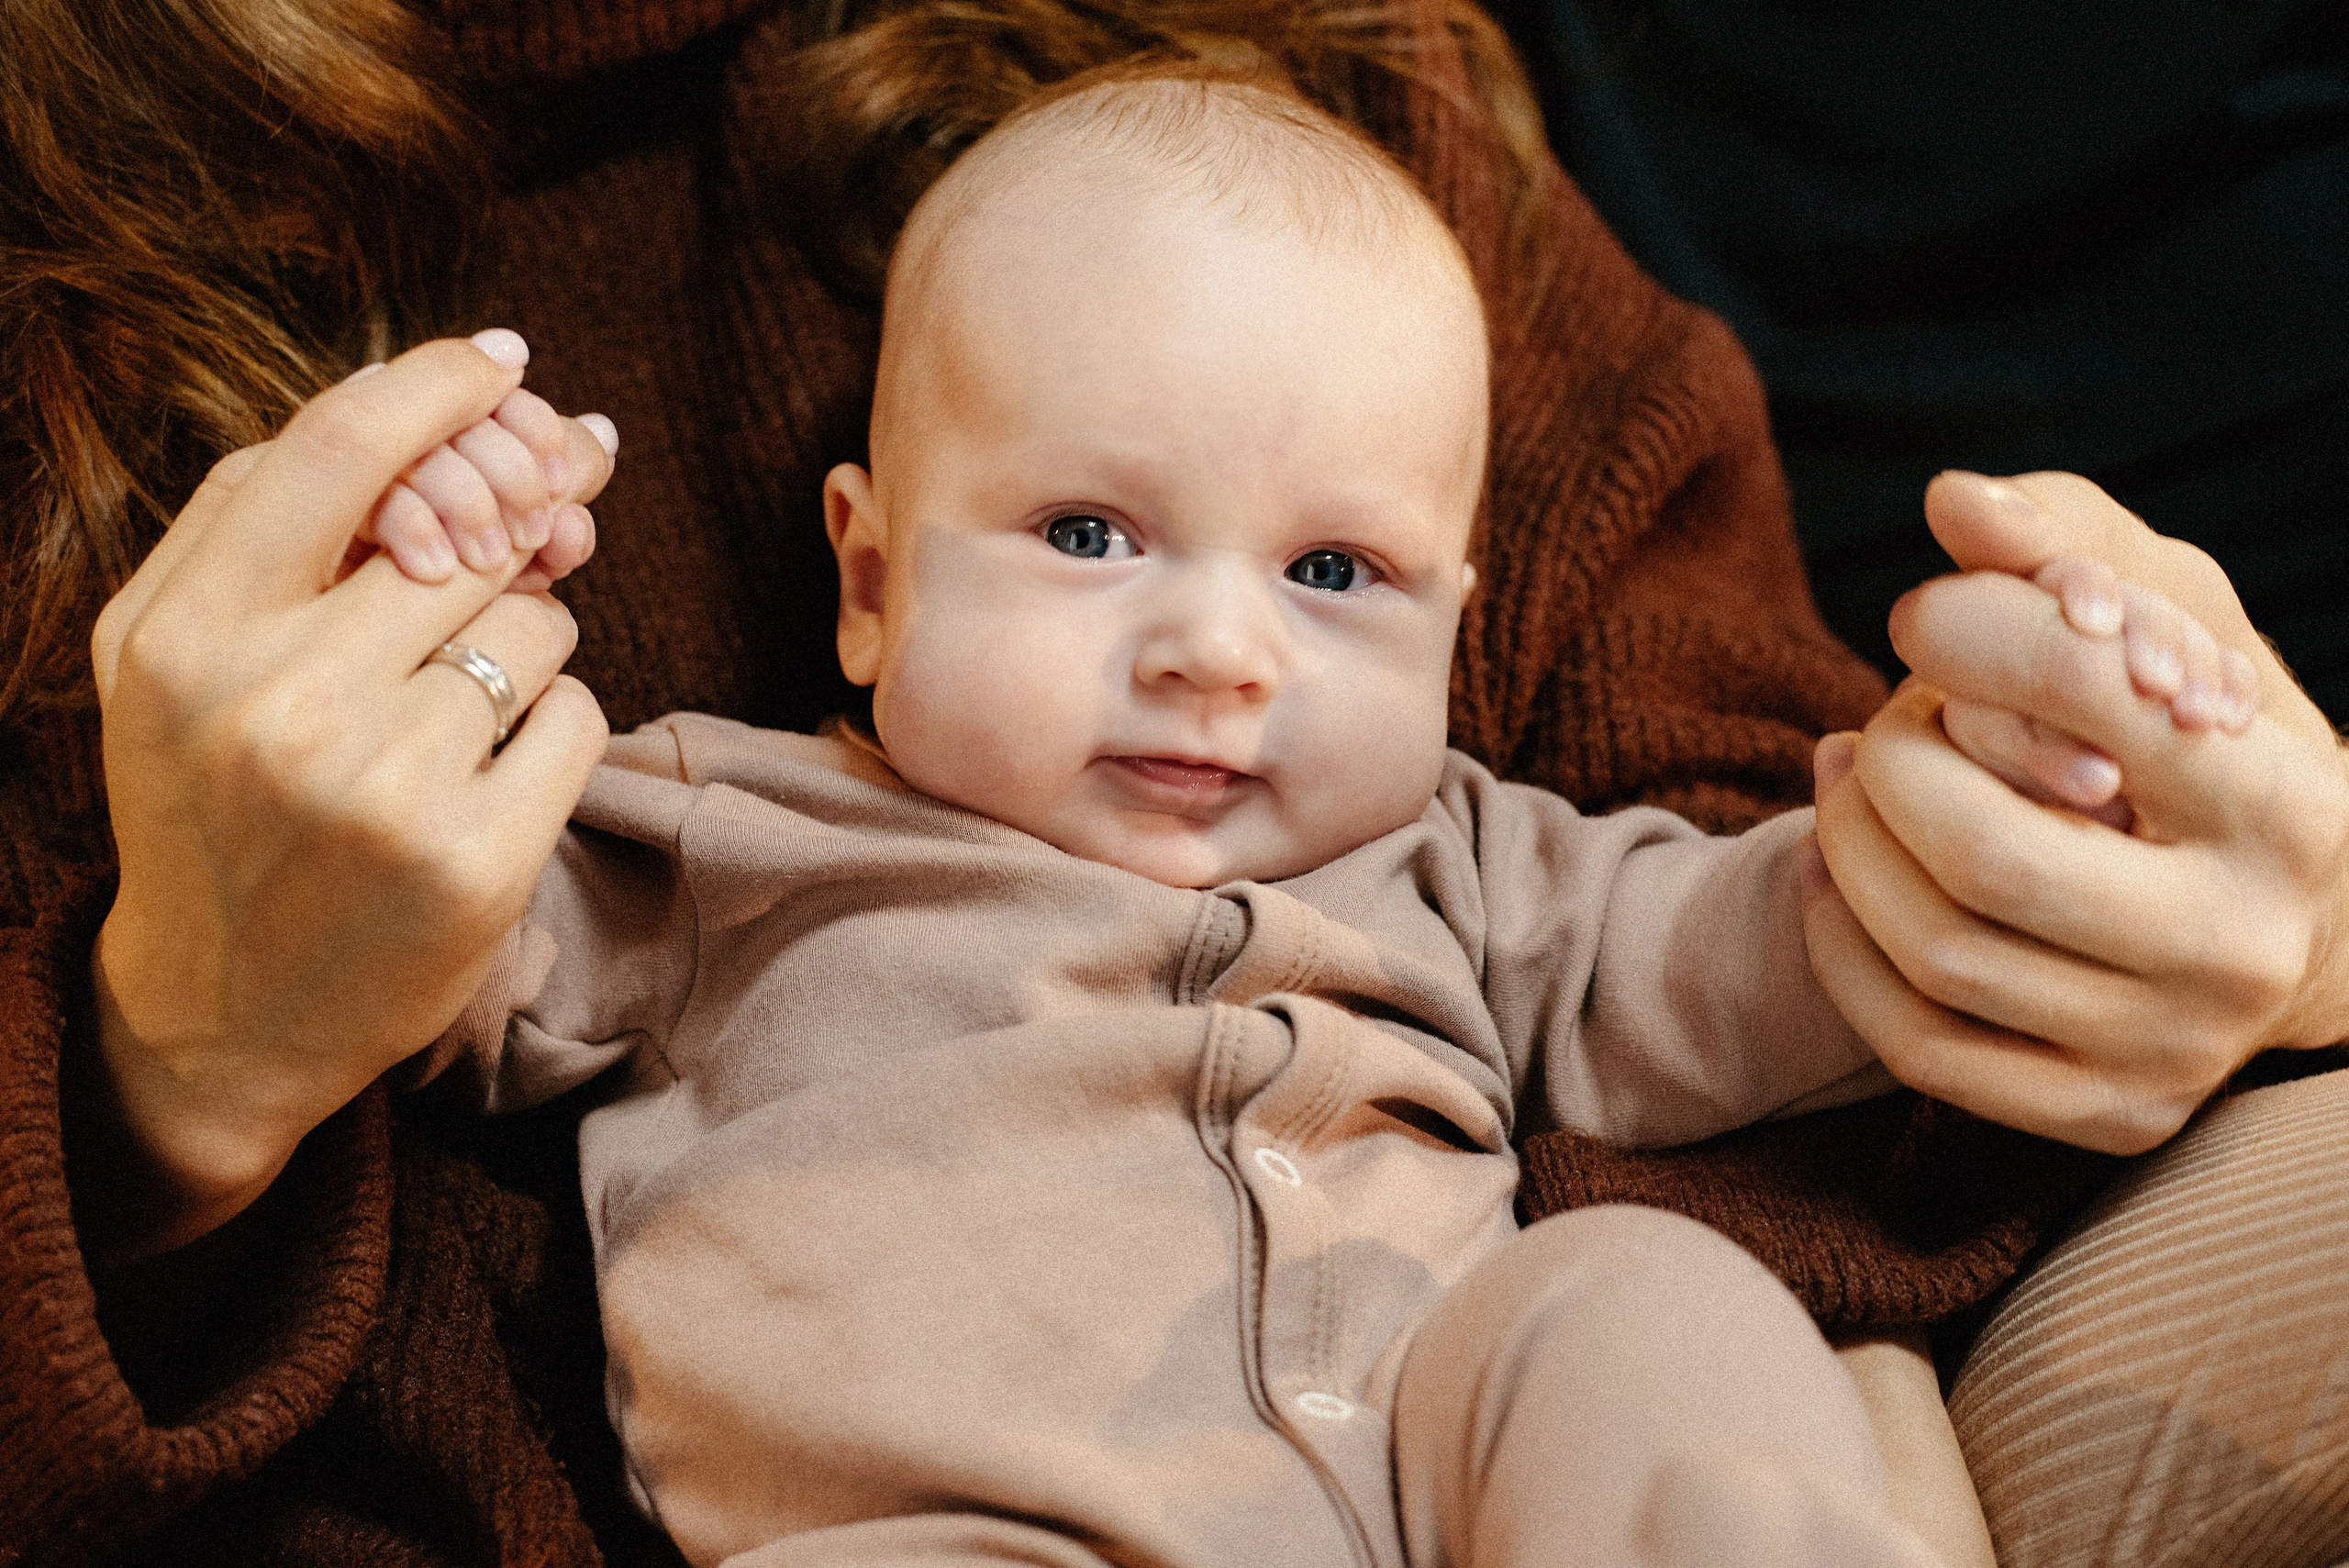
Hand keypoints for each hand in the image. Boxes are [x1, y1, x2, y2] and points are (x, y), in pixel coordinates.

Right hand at [87, 334, 615, 1255]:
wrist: (224, 1014)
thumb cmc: (214, 804)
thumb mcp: (178, 658)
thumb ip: (273, 524)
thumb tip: (451, 409)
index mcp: (185, 637)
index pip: (335, 451)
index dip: (436, 386)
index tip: (506, 363)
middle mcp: (278, 705)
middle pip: (468, 535)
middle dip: (501, 545)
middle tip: (495, 574)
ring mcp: (383, 788)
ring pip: (540, 623)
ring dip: (524, 645)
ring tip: (443, 718)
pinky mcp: (478, 860)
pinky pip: (579, 716)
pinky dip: (553, 727)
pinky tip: (486, 776)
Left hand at [1804, 471, 2348, 1153]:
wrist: (2304, 931)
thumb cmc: (2214, 745)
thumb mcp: (2179, 619)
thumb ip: (2070, 543)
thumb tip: (1950, 501)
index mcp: (2282, 802)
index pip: (2092, 696)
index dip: (1971, 636)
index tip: (1924, 621)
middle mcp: (2239, 942)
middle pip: (1985, 852)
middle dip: (1892, 767)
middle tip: (1873, 722)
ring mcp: (2173, 1047)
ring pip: (1938, 953)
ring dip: (1849, 848)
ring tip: (1846, 779)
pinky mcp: (2105, 1114)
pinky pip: (1917, 1046)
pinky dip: (1844, 948)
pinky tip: (1835, 877)